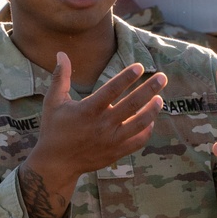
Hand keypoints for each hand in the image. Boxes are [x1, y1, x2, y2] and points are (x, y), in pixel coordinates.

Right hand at [20, 53, 165, 217]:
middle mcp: (102, 125)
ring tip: (160, 98)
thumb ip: (60, 77)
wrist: (57, 163)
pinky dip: (147, 130)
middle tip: (162, 77)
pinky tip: (150, 120)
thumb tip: (62, 53)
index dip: (127, 77)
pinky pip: (138, 141)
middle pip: (132, 104)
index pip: (112, 90)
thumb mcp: (53, 101)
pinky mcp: (116, 152)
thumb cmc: (54, 129)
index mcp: (88, 110)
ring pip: (139, 123)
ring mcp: (111, 140)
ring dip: (152, 110)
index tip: (140, 66)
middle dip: (149, 89)